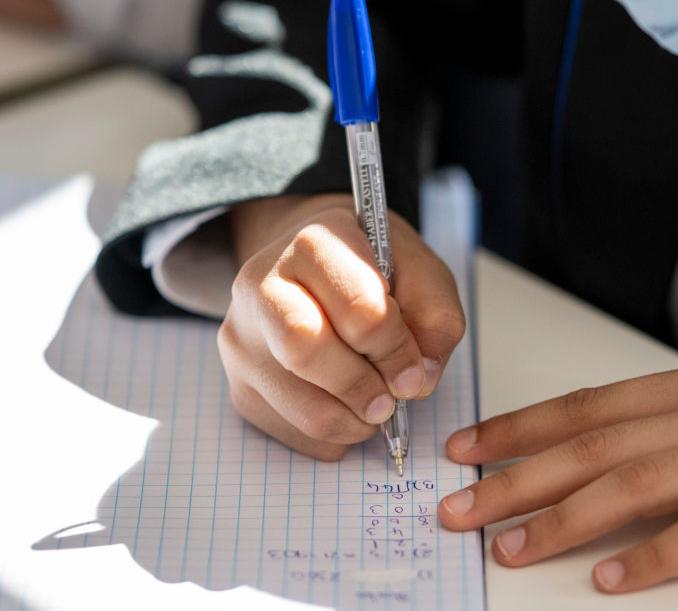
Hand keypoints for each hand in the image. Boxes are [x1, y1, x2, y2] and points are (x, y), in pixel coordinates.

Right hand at [218, 194, 464, 459]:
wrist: (316, 267)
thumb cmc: (375, 269)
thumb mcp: (421, 273)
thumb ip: (436, 319)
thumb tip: (419, 381)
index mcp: (314, 244)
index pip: (356, 307)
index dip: (395, 350)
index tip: (415, 373)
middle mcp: (262, 283)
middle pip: (306, 350)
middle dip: (360, 387)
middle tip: (389, 401)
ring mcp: (241, 335)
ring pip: (296, 403)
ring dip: (350, 421)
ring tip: (373, 408)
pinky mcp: (237, 381)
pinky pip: (287, 430)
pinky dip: (329, 437)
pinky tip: (346, 409)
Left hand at [439, 329, 677, 592]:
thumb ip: (675, 413)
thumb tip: (610, 438)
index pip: (586, 405)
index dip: (519, 426)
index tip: (468, 447)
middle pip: (593, 446)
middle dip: (517, 477)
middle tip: (459, 506)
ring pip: (637, 483)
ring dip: (565, 518)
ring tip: (512, 548)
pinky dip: (660, 555)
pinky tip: (617, 580)